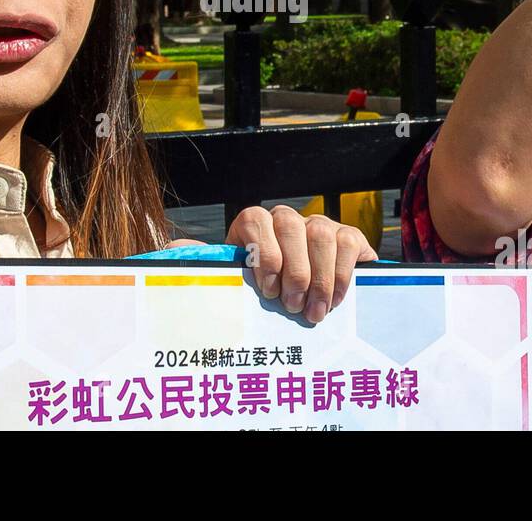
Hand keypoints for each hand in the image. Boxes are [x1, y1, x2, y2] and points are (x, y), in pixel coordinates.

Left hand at [225, 205, 378, 323]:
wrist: (307, 300)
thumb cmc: (267, 294)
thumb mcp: (240, 281)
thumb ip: (214, 269)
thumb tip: (182, 255)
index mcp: (256, 226)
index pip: (255, 219)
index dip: (262, 252)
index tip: (268, 291)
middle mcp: (287, 219)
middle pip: (289, 226)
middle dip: (293, 270)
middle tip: (293, 307)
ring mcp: (319, 224)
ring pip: (320, 234)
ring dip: (319, 278)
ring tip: (314, 312)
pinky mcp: (348, 235)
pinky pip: (347, 243)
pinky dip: (340, 275)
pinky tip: (333, 301)